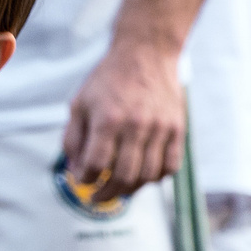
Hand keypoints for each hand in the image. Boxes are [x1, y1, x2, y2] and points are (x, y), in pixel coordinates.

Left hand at [61, 37, 183, 202]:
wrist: (147, 52)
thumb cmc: (109, 79)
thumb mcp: (80, 103)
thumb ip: (73, 140)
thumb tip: (75, 172)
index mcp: (109, 119)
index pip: (96, 164)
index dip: (86, 179)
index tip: (82, 181)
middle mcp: (137, 125)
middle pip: (123, 176)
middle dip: (106, 194)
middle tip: (96, 197)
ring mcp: (160, 128)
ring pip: (147, 176)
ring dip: (130, 190)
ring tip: (118, 190)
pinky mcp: (177, 128)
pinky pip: (170, 166)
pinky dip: (156, 178)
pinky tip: (142, 177)